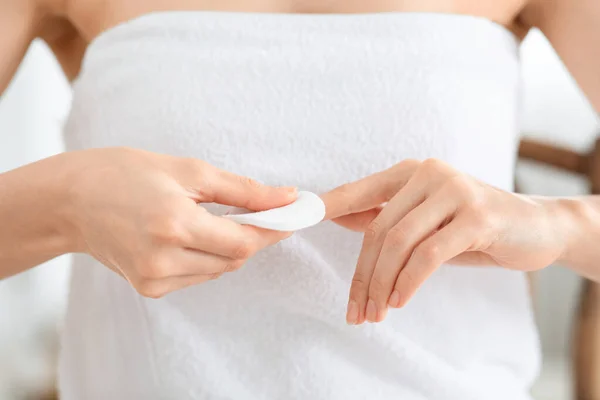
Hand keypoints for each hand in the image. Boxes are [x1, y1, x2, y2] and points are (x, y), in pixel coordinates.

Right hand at [65, 147, 295, 297]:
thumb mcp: (189, 170)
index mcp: (174, 224)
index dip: (271, 231)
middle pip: (234, 259)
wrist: (73, 199)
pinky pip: (197, 277)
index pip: (243, 242)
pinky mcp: (148, 289)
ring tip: (206, 219)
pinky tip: (187, 237)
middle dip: (249, 236)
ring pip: (218, 270)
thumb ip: (243, 190)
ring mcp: (153, 279)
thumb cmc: (127, 173)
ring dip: (226, 248)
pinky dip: (205, 258)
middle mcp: (163, 259)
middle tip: (247, 212)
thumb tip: (287, 198)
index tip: (289, 217)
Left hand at [322, 159, 566, 323]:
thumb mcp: (424, 220)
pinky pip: (429, 253)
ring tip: (376, 312)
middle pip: (377, 229)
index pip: (359, 193)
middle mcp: (429, 173)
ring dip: (382, 284)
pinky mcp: (476, 215)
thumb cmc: (471, 227)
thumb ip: (385, 216)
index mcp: (410, 172)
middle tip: (357, 309)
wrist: (536, 228)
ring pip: (399, 241)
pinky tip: (400, 300)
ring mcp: (454, 191)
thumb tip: (335, 215)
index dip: (327, 207)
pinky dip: (409, 280)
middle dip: (363, 275)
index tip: (294, 222)